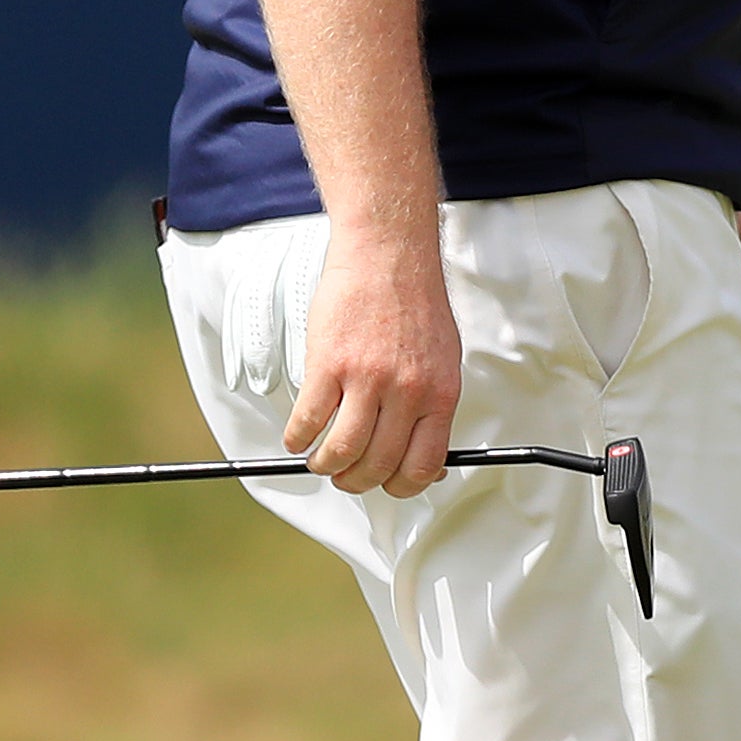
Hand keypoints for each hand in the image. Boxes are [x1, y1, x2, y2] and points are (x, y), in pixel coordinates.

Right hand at [287, 213, 461, 493]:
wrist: (389, 253)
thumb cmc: (414, 302)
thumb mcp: (443, 358)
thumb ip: (433, 407)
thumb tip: (427, 458)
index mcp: (439, 394)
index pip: (423, 466)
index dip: (400, 487)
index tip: (385, 486)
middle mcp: (406, 391)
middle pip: (378, 465)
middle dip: (357, 482)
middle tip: (345, 476)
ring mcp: (367, 378)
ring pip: (342, 451)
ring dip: (325, 466)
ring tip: (320, 461)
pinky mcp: (330, 363)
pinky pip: (309, 420)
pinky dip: (298, 438)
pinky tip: (297, 436)